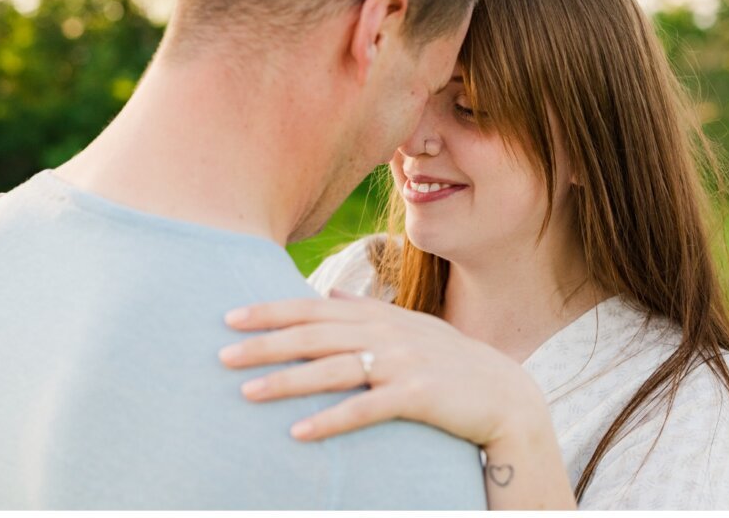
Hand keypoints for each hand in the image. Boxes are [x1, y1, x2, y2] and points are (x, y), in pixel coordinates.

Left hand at [217, 290, 546, 445]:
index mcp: (377, 316)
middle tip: (222, 355)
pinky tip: (298, 433)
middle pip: (313, 336)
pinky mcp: (417, 395)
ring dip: (287, 382)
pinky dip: (331, 420)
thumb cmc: (449, 360)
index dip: (270, 311)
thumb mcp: (409, 327)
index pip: (312, 309)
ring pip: (332, 370)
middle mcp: (385, 333)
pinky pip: (365, 409)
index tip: (230, 316)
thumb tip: (329, 295)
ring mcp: (401, 363)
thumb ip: (367, 310)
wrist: (505, 394)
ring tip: (248, 393)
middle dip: (265, 344)